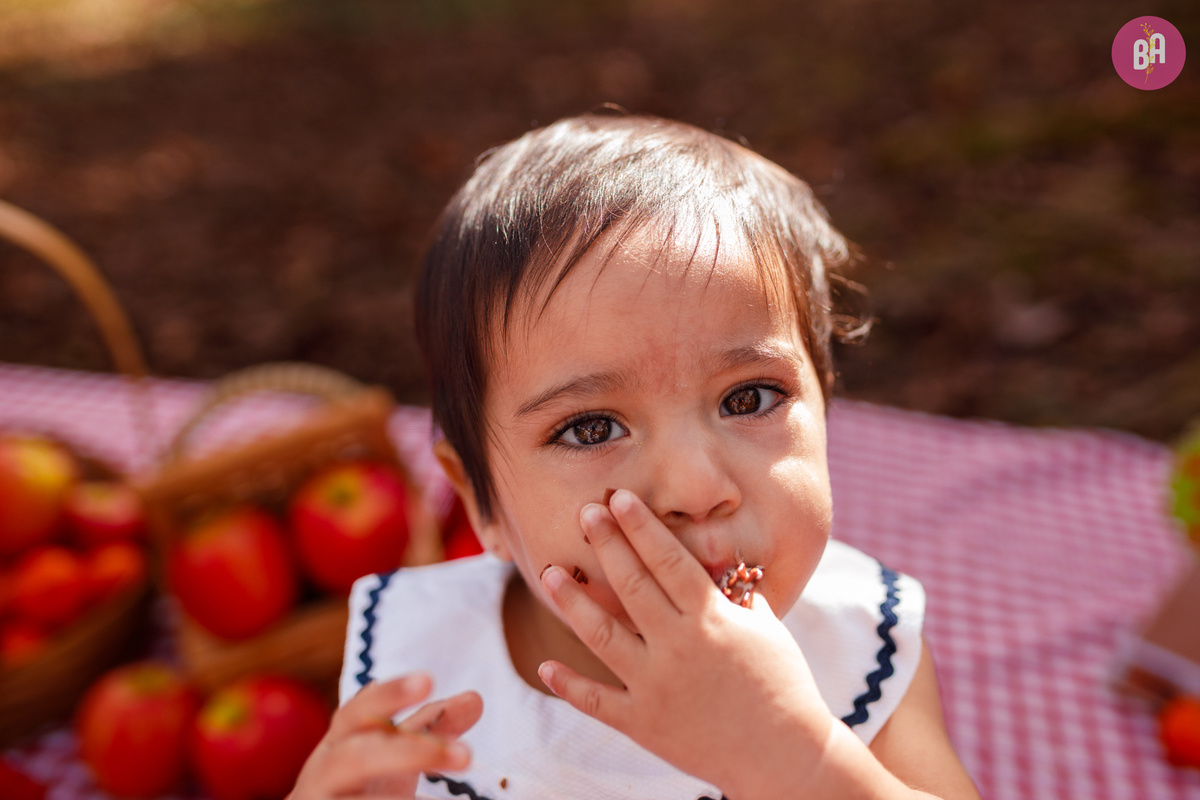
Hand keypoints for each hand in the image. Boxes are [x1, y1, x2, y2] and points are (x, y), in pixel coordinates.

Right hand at [288, 673, 481, 799]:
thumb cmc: (358, 785)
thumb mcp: (390, 753)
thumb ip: (428, 727)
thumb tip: (475, 699)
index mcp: (340, 742)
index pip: (359, 711)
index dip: (390, 694)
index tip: (428, 680)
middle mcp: (324, 772)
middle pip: (360, 757)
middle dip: (413, 753)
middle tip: (466, 756)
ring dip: (397, 799)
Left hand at [536, 489, 834, 799]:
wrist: (783, 756)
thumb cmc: (783, 685)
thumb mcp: (767, 629)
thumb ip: (738, 595)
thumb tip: (718, 565)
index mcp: (711, 619)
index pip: (668, 561)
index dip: (641, 527)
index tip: (620, 498)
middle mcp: (678, 647)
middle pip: (632, 585)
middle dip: (607, 544)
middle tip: (585, 513)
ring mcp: (656, 685)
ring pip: (602, 636)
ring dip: (573, 602)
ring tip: (550, 573)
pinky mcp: (643, 722)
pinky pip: (597, 701)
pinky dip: (569, 685)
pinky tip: (545, 665)